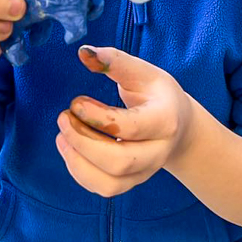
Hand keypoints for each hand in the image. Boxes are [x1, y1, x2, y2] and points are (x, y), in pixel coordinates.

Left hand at [56, 46, 193, 196]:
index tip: (75, 102)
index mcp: (165, 119)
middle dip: (83, 142)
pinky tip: (70, 149)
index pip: (130, 127)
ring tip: (62, 135)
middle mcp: (159, 151)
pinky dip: (81, 172)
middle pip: (119, 161)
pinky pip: (104, 189)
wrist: (179, 125)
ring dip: (78, 161)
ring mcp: (147, 171)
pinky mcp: (133, 182)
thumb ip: (114, 61)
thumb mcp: (143, 71)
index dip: (97, 117)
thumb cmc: (157, 93)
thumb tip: (83, 52)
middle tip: (63, 118)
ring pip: (110, 183)